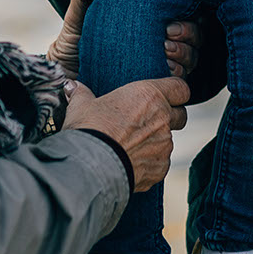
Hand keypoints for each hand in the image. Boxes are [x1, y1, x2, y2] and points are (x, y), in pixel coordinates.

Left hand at [47, 0, 200, 81]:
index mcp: (148, 26)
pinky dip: (176, 75)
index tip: (169, 24)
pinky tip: (164, 70)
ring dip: (184, 55)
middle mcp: (158, 47)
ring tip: (165, 51)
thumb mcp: (77, 21)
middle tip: (167, 36)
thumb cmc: (70, 49)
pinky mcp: (152, 88)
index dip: (187, 21)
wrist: (62, 81)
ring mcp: (158, 68)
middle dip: (188, 37)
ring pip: (190, 60)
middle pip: (193, 39)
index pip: (183, 18)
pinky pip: (177, 82)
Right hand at [63, 75, 189, 191]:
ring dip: (155, 142)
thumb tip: (71, 86)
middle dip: (169, 118)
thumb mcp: (80, 106)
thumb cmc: (87, 129)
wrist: (89, 167)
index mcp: (149, 95)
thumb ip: (81, 94)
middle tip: (147, 122)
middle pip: (180, 115)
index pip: (180, 88)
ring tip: (131, 147)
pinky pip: (160, 163)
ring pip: (168, 141)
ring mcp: (164, 145)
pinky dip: (149, 163)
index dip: (175, 92)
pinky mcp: (160, 168)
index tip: (167, 96)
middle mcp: (163, 118)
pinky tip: (130, 163)